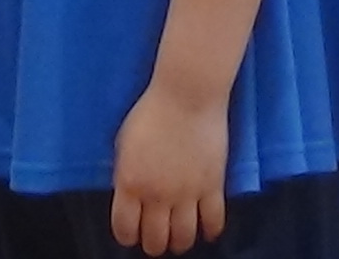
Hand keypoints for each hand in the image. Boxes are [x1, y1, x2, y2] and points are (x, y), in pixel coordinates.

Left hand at [111, 84, 229, 255]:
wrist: (187, 95)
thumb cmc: (151, 111)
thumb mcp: (125, 143)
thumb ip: (126, 174)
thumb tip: (129, 196)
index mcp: (131, 183)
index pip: (125, 229)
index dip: (127, 235)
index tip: (131, 232)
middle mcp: (157, 195)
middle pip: (155, 241)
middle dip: (153, 243)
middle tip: (156, 235)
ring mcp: (187, 193)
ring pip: (184, 238)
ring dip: (180, 241)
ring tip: (179, 235)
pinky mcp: (213, 186)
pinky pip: (213, 222)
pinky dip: (210, 231)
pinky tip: (206, 229)